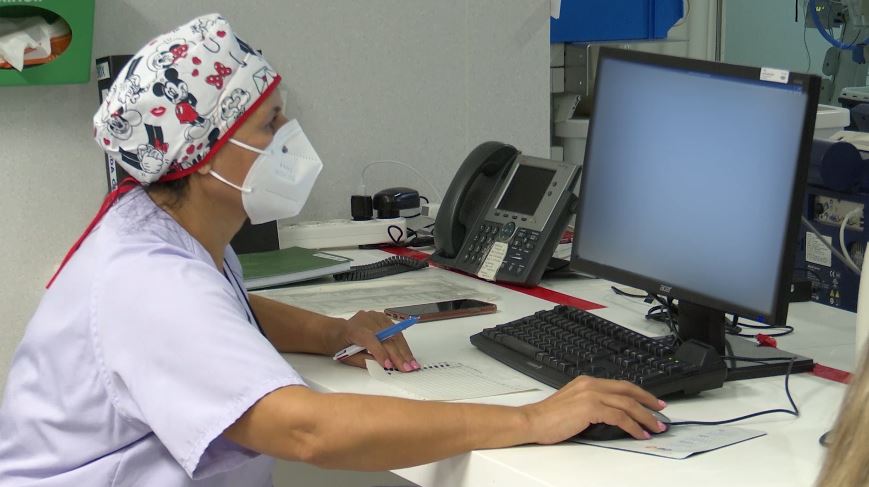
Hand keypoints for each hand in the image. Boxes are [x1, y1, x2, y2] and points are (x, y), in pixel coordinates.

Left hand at [332, 310, 420, 371]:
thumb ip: (365, 361)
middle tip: (407, 368)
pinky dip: (403, 345)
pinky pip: (396, 332)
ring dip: (405, 351)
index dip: (380, 352)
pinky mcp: (383, 318)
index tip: (388, 365)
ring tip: (412, 364)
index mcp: (354, 329)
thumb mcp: (349, 358)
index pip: (370, 339)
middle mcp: (366, 320)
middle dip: (398, 355)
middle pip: (386, 337)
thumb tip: (384, 366)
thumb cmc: (341, 345)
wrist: (338, 332)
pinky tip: (409, 355)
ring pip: (394, 334)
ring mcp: (376, 317)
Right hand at [520, 376, 666, 442]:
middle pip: (628, 390)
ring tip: (655, 427)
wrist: (531, 421)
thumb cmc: (548, 418)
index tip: (652, 402)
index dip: (639, 393)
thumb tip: (611, 416)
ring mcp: (591, 394)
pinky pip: (619, 416)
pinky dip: (633, 426)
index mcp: (587, 382)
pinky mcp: (590, 408)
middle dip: (649, 401)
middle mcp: (591, 384)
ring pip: (628, 403)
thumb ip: (592, 405)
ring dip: (646, 417)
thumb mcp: (573, 405)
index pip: (620, 385)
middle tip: (662, 411)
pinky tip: (639, 434)